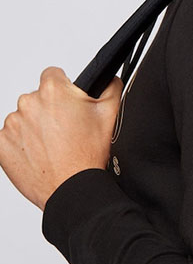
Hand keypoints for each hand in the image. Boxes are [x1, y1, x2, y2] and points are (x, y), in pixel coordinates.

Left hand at [0, 67, 122, 210]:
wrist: (71, 188)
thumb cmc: (87, 155)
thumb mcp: (110, 115)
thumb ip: (110, 87)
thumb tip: (109, 78)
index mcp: (53, 91)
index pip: (53, 74)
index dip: (63, 88)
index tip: (67, 103)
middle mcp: (28, 103)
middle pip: (37, 98)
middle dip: (49, 110)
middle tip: (65, 130)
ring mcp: (12, 124)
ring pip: (23, 118)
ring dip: (35, 128)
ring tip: (53, 146)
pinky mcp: (1, 144)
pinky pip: (10, 138)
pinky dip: (21, 144)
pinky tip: (39, 154)